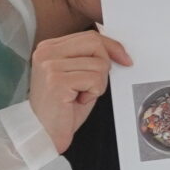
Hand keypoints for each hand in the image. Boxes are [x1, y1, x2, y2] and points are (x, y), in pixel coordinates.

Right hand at [30, 31, 129, 152]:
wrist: (45, 133)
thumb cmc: (63, 107)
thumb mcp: (77, 75)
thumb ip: (89, 58)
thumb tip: (117, 49)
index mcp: (49, 47)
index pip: (89, 36)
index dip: (111, 46)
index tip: (124, 59)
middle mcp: (46, 52)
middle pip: (94, 43)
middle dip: (105, 65)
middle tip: (95, 84)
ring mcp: (50, 65)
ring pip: (98, 64)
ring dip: (97, 84)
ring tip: (80, 95)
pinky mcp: (57, 81)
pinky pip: (95, 79)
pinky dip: (93, 93)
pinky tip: (78, 101)